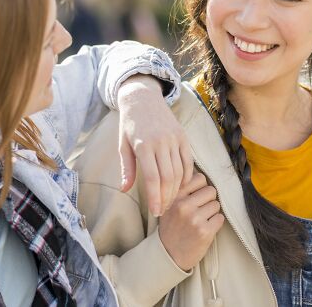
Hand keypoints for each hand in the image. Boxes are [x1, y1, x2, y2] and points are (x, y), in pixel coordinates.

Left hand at [117, 74, 193, 215]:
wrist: (143, 99)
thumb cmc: (130, 124)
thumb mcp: (123, 145)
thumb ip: (127, 168)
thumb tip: (124, 190)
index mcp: (143, 146)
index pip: (153, 178)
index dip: (155, 198)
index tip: (155, 212)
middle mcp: (161, 142)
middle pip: (168, 178)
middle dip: (166, 198)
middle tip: (163, 210)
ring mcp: (174, 139)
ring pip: (180, 171)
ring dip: (176, 189)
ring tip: (170, 200)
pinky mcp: (183, 137)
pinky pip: (188, 161)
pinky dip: (187, 176)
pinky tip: (181, 186)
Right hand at [158, 173, 224, 270]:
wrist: (169, 255)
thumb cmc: (172, 227)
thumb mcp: (169, 205)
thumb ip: (182, 190)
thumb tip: (202, 176)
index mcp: (175, 196)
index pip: (200, 178)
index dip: (201, 188)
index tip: (196, 197)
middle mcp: (184, 206)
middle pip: (211, 190)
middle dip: (208, 200)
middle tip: (200, 211)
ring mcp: (194, 219)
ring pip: (216, 204)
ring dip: (212, 213)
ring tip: (201, 221)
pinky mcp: (205, 231)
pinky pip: (220, 218)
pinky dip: (216, 223)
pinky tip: (205, 228)